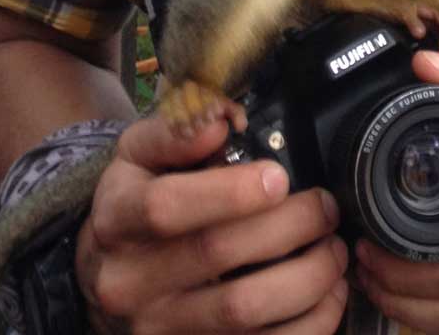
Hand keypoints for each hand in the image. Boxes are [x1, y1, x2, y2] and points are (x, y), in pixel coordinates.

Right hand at [77, 112, 348, 333]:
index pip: (166, 208)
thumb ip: (176, 132)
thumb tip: (220, 123)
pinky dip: (308, 324)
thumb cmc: (135, 203)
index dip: (228, 192)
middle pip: (216, 256)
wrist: (104, 274)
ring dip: (306, 278)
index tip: (278, 177)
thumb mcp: (137, 156)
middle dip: (288, 227)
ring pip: (243, 312)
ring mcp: (160, 328)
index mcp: (118, 220)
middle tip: (325, 206)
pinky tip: (329, 294)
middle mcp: (131, 282)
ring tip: (334, 248)